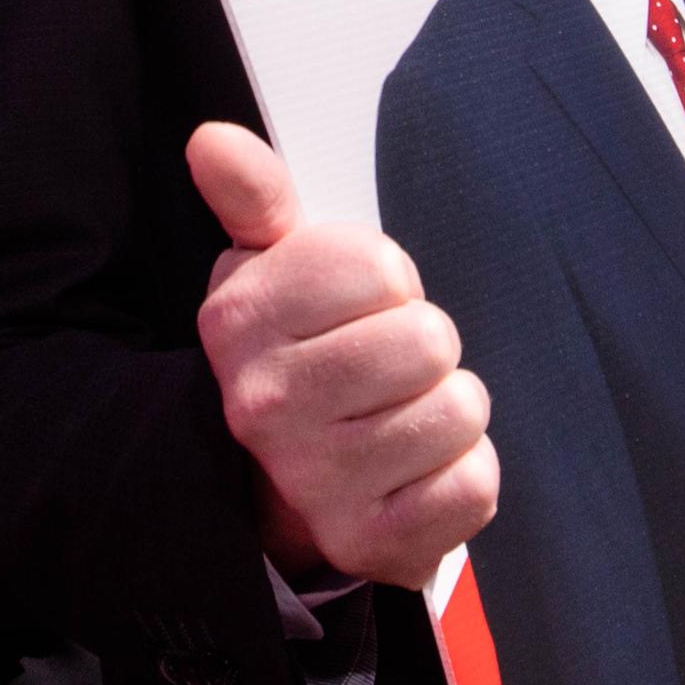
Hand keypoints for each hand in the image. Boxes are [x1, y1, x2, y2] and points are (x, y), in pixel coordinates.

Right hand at [189, 122, 495, 591]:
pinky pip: (474, 485)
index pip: (378, 266)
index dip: (386, 282)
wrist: (283, 489)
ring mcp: (315, 483)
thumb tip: (210, 140)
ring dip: (448, 410)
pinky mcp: (370, 544)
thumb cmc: (300, 357)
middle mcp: (264, 406)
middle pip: (428, 339)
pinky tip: (419, 472)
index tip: (354, 310)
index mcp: (239, 323)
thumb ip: (255, 198)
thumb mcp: (271, 269)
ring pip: (460, 409)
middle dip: (424, 347)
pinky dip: (464, 474)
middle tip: (385, 370)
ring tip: (401, 417)